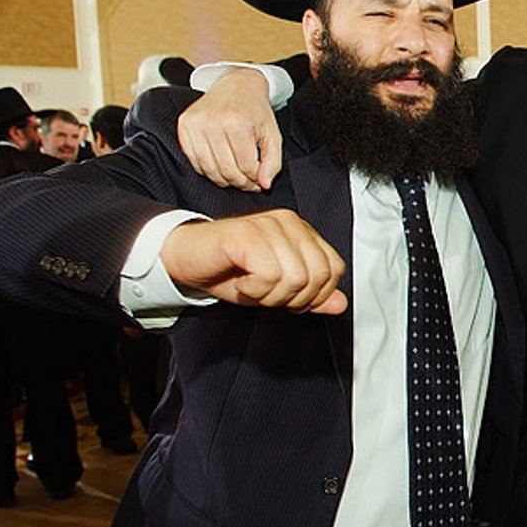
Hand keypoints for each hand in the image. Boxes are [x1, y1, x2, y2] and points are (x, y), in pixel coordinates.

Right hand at [159, 210, 346, 314]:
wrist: (185, 260)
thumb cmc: (229, 271)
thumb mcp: (276, 290)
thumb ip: (310, 295)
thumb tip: (340, 303)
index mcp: (301, 231)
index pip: (334, 269)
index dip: (314, 294)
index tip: (286, 297)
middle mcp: (289, 223)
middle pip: (318, 276)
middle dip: (292, 298)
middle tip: (264, 292)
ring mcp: (268, 225)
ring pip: (296, 278)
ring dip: (270, 295)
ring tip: (250, 286)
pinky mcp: (247, 234)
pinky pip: (270, 275)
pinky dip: (254, 289)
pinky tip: (240, 281)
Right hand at [178, 69, 284, 190]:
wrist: (236, 85)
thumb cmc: (255, 111)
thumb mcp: (272, 135)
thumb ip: (273, 162)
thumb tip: (264, 185)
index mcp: (237, 124)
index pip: (246, 167)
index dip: (254, 180)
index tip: (258, 181)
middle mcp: (213, 123)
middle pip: (226, 171)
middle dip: (240, 182)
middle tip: (248, 182)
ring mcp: (196, 124)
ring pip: (208, 169)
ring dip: (223, 179)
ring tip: (235, 175)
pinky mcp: (184, 126)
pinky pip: (193, 161)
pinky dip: (207, 169)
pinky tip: (219, 164)